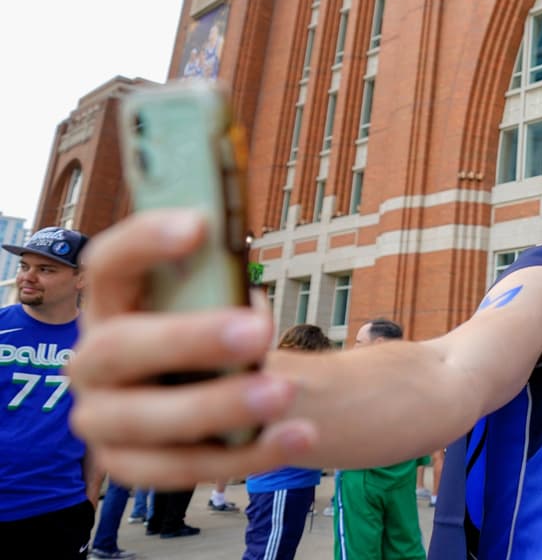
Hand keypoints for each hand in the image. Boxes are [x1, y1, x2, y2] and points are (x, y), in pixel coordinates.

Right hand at [66, 210, 317, 488]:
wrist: (211, 393)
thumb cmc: (211, 333)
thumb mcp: (214, 305)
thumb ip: (223, 290)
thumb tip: (247, 290)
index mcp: (110, 305)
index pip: (107, 264)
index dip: (145, 241)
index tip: (200, 224)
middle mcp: (90, 362)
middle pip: (120, 349)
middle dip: (189, 340)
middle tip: (258, 332)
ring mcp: (102, 419)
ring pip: (148, 421)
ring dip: (220, 407)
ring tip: (283, 393)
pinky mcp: (129, 466)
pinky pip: (185, 468)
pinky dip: (248, 455)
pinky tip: (299, 435)